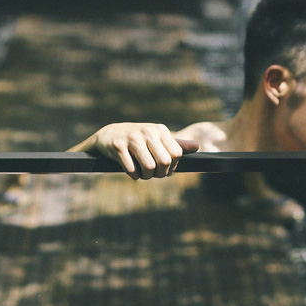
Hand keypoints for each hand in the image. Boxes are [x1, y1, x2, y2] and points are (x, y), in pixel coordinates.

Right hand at [75, 123, 198, 179]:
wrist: (108, 135)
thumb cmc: (137, 141)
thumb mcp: (156, 139)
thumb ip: (175, 145)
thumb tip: (197, 147)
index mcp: (160, 129)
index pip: (176, 154)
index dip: (171, 167)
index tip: (164, 169)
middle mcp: (147, 131)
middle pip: (164, 162)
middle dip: (159, 174)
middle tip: (152, 174)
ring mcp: (132, 138)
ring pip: (149, 167)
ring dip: (146, 176)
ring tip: (142, 173)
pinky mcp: (118, 146)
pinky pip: (132, 170)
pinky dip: (134, 176)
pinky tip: (131, 171)